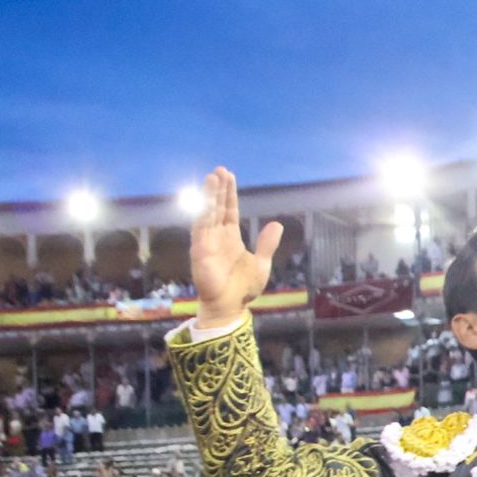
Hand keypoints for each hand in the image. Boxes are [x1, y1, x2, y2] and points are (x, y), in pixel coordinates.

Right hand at [190, 167, 281, 328]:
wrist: (231, 307)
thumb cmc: (243, 288)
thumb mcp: (261, 263)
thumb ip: (267, 243)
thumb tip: (277, 224)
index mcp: (230, 238)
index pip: (229, 210)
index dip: (228, 194)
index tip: (229, 176)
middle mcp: (216, 237)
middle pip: (217, 207)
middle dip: (218, 189)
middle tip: (220, 169)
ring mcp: (206, 242)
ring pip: (207, 213)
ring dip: (209, 196)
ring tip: (213, 177)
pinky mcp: (200, 251)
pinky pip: (200, 228)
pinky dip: (203, 213)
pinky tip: (205, 200)